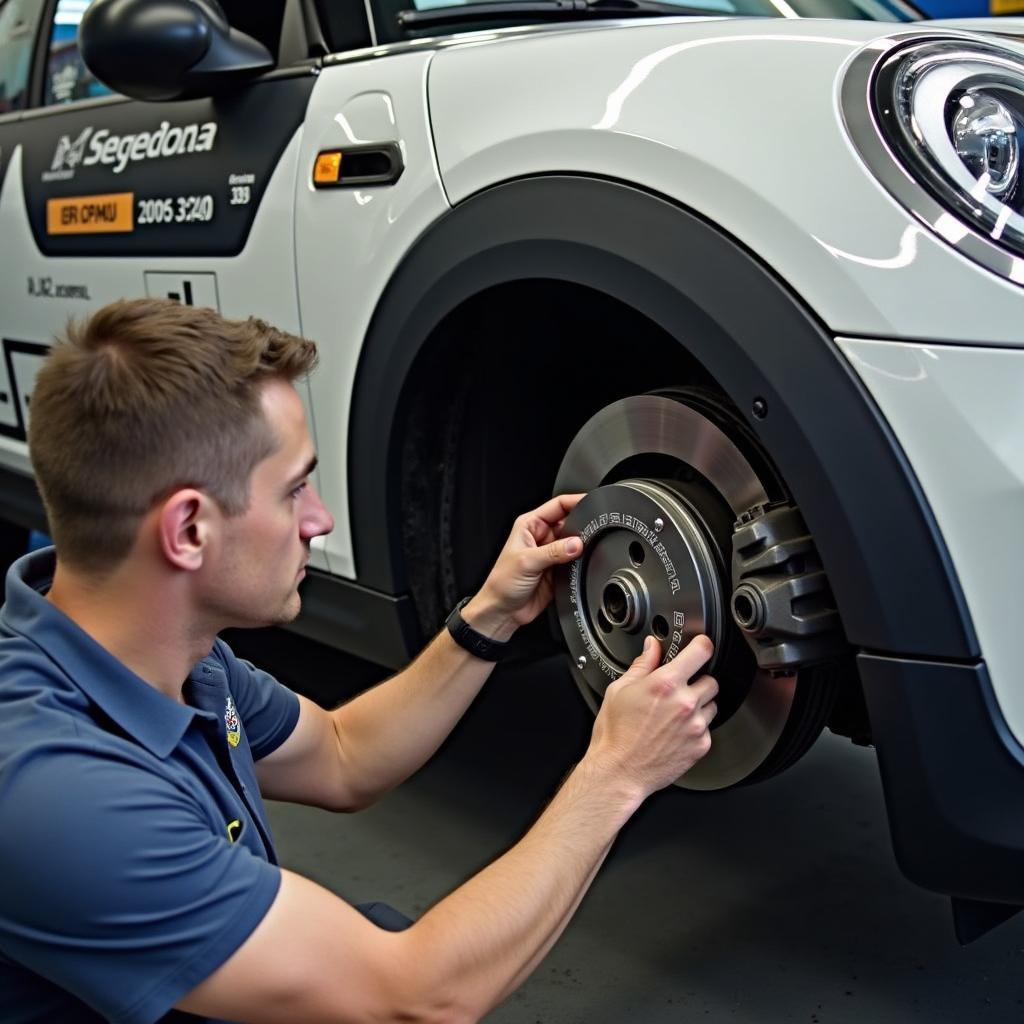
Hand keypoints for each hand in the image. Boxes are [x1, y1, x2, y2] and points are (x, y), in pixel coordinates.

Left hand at [463, 494, 584, 640]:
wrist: (503, 611)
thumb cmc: (502, 583)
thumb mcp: (527, 562)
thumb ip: (554, 552)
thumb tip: (577, 543)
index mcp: (530, 525)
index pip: (558, 505)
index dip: (575, 500)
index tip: (591, 501)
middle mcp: (542, 536)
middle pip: (570, 523)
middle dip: (582, 526)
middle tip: (593, 532)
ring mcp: (552, 553)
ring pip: (576, 543)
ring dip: (582, 547)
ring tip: (586, 551)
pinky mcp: (559, 569)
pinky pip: (576, 562)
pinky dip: (582, 563)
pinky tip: (583, 565)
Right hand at [585, 634, 717, 799]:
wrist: (619, 772)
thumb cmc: (615, 735)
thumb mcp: (619, 690)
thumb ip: (642, 665)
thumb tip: (652, 648)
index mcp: (665, 684)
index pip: (701, 652)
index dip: (702, 645)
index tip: (701, 646)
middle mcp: (685, 703)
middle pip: (711, 680)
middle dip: (697, 681)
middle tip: (679, 689)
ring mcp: (696, 725)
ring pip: (712, 704)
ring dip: (699, 704)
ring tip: (675, 713)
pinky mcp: (701, 745)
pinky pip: (708, 728)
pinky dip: (697, 727)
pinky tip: (677, 731)